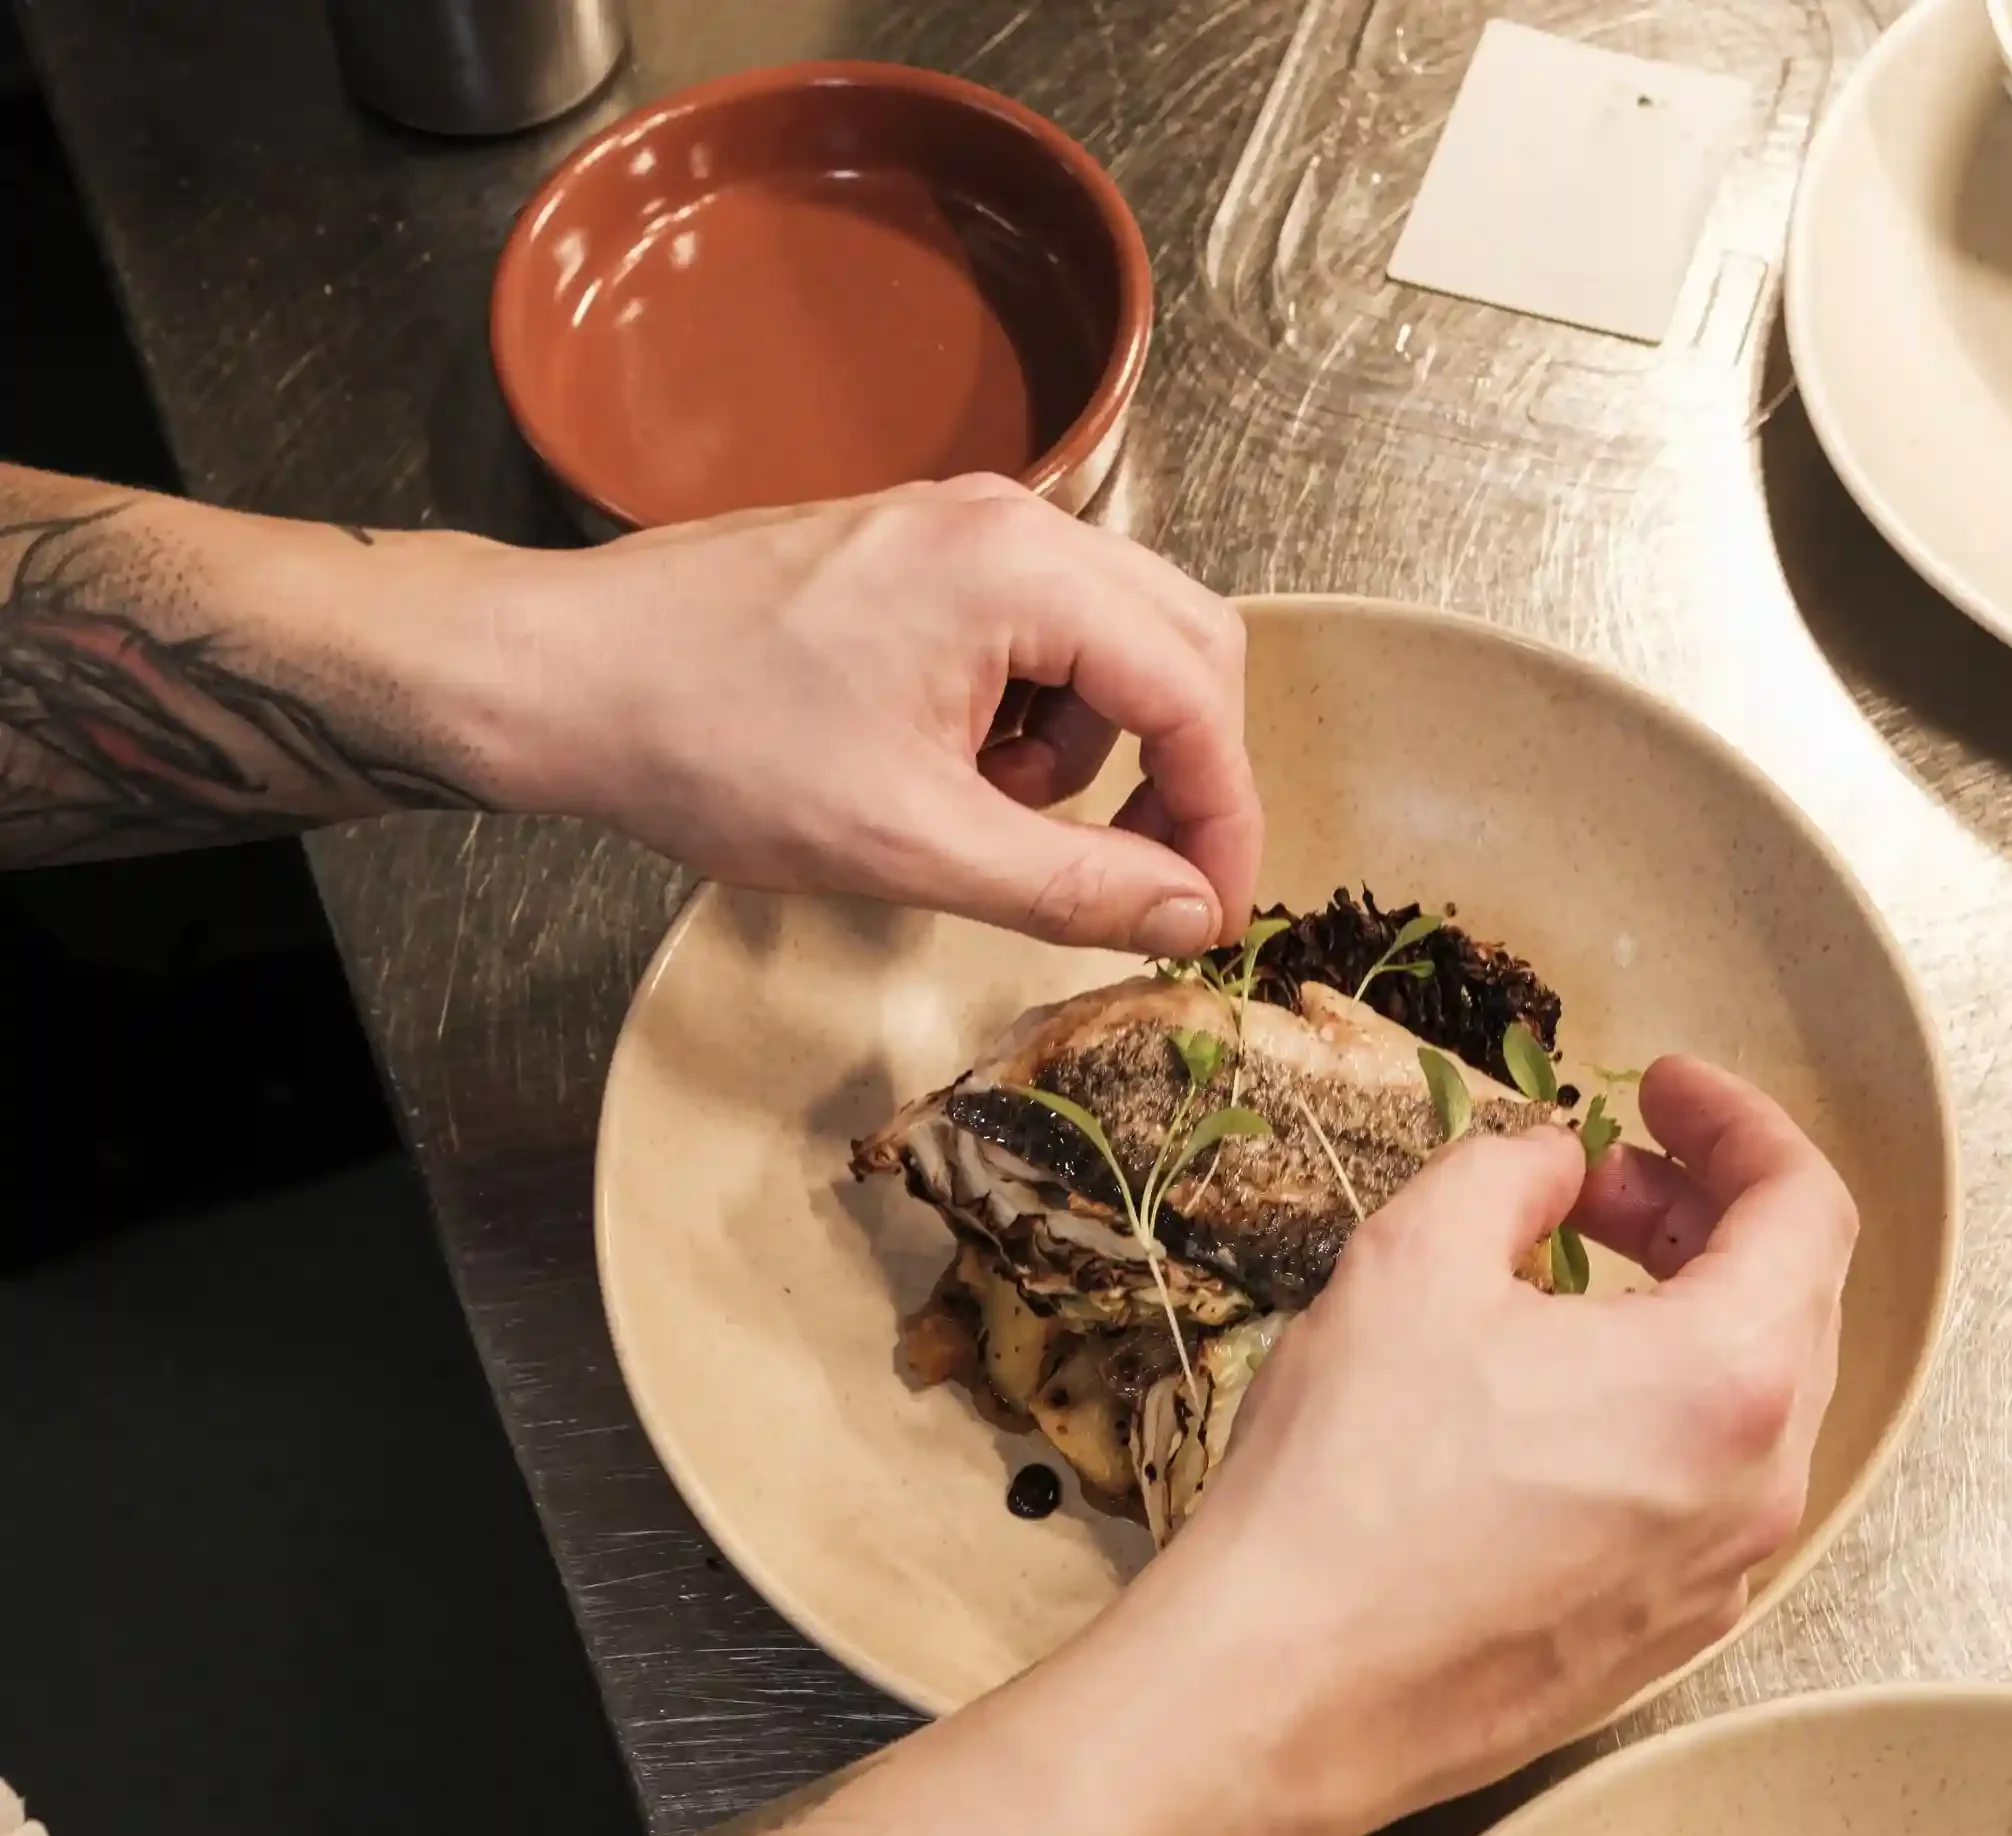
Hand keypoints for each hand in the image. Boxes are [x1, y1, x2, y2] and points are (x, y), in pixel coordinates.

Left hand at [495, 475, 1260, 956]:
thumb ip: (1073, 883)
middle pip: (1183, 646)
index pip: (1195, 693)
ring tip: (1000, 818)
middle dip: (1182, 775)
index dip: (1223, 818)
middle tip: (1146, 881)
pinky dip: (1035, 719)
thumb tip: (1187, 915)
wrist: (565, 678)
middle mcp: (1007, 522)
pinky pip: (1041, 636)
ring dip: (1097, 750)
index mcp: (1018, 570)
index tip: (1211, 914)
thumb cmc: (712, 743)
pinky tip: (954, 774)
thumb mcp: (912, 844)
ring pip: (1116, 643)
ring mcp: (962, 529)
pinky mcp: (921, 557)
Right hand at [1096, 1058, 1855, 1835]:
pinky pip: (1698, 1495)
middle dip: (1702, 1218)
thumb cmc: (1346, 1491)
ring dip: (1679, 1320)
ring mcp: (1717, 1578)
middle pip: (1790, 1307)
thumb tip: (1549, 1167)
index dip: (1740, 1126)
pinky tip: (1548, 1407)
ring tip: (1562, 1291)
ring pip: (1748, 1409)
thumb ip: (1508, 1176)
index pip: (1806, 1209)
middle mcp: (1757, 1488)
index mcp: (1728, 1379)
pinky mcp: (1660, 1638)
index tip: (1666, 1092)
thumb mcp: (1411, 1264)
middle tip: (1599, 1182)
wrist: (1284, 1695)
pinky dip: (1655, 1418)